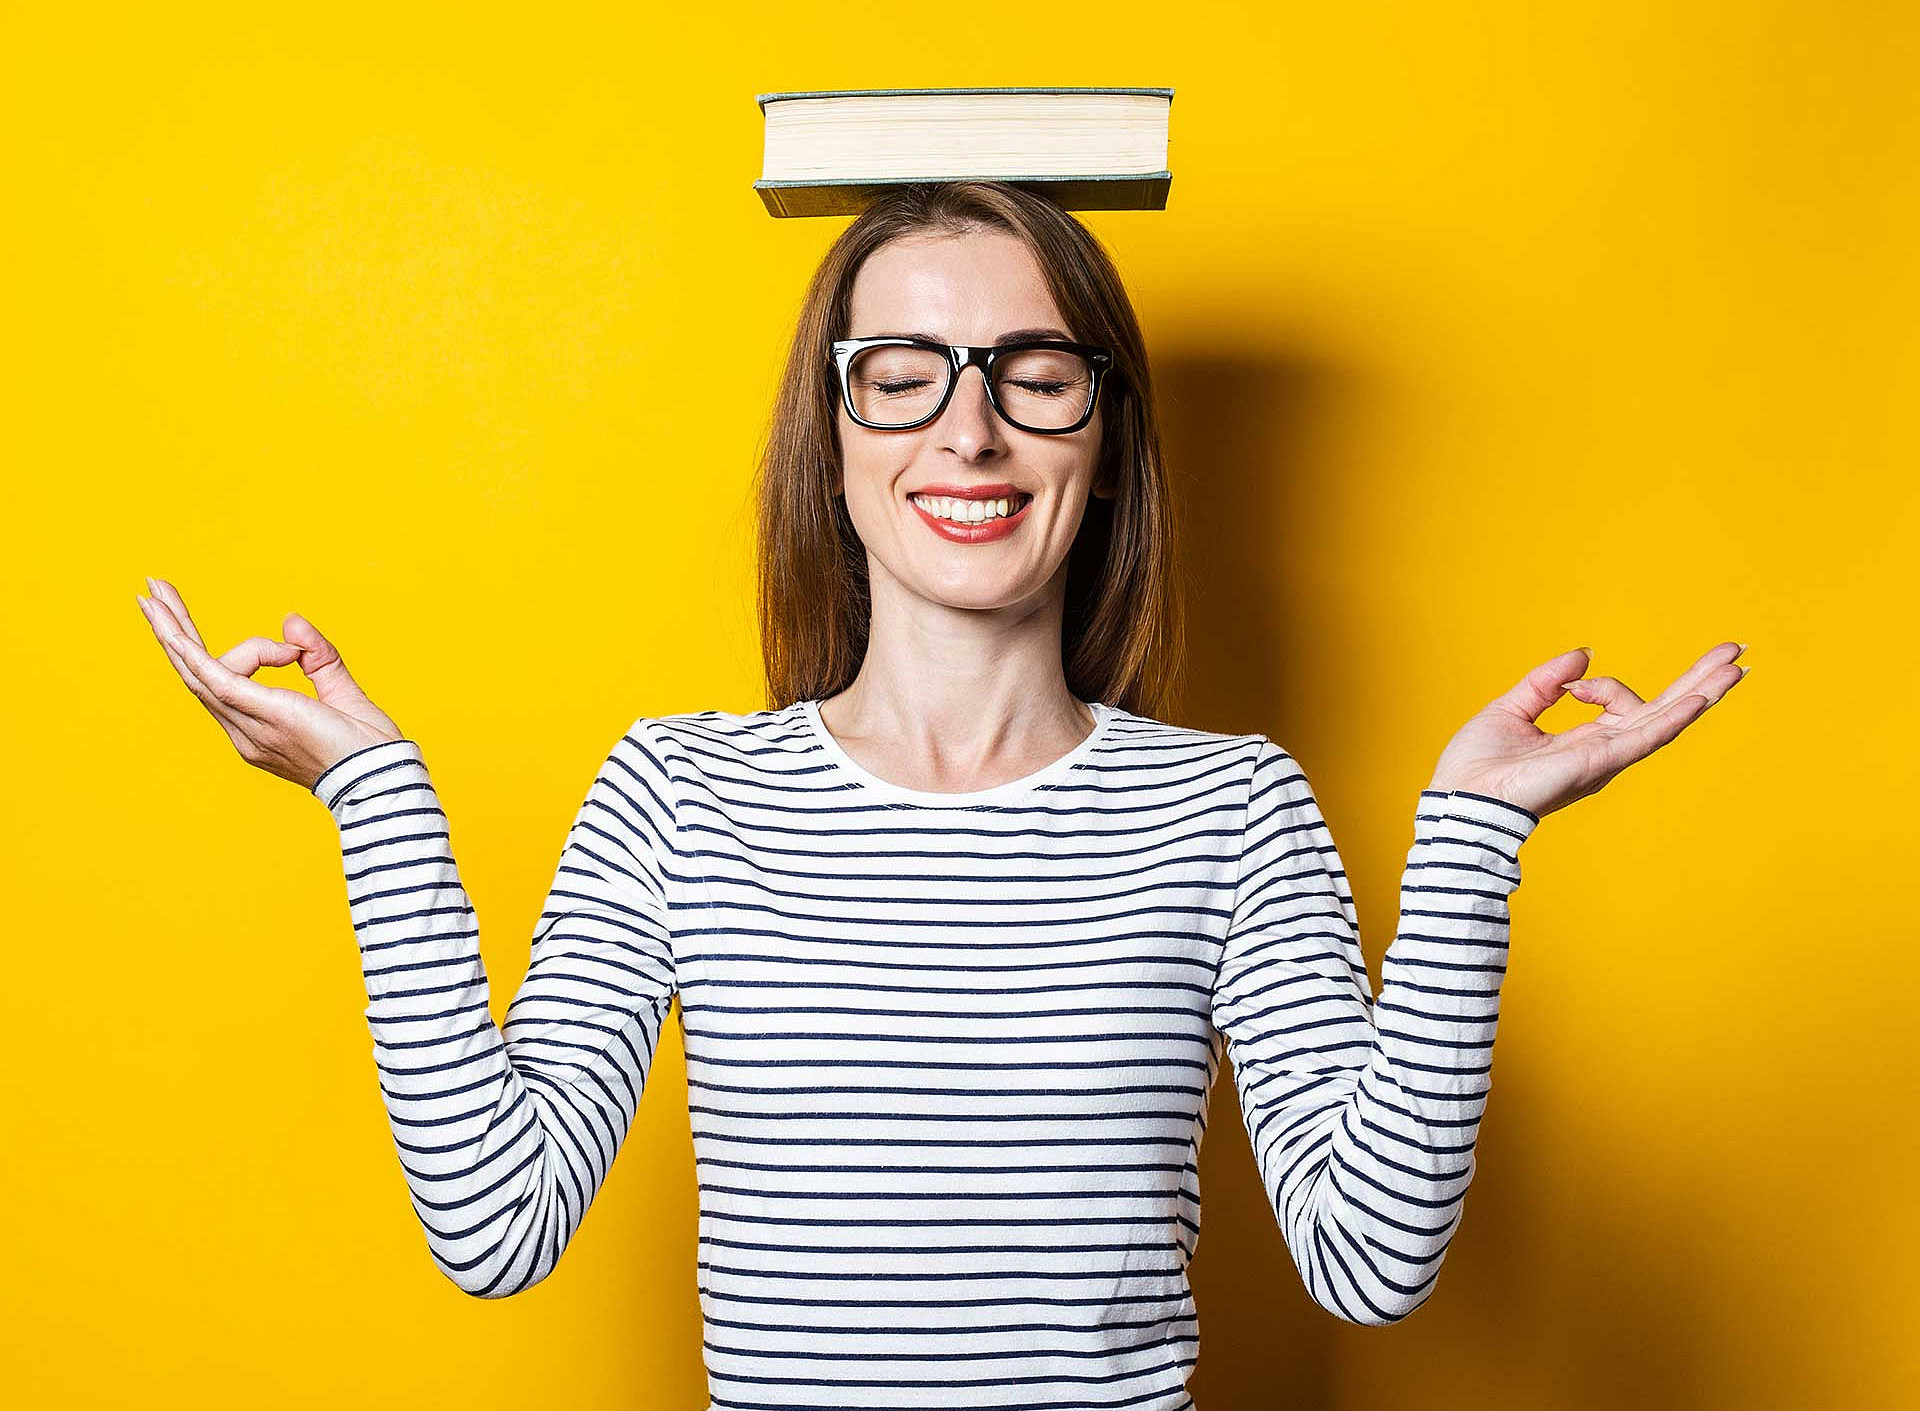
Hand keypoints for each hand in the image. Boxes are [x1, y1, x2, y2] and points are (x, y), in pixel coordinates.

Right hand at [136, 575, 404, 790]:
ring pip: (198, 672)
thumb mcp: (343, 693)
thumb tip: (291, 621)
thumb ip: (318, 657)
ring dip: (173, 630)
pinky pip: (219, 681)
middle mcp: (245, 731)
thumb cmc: (368, 749)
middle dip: (173, 631)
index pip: (228, 679)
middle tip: (150, 592)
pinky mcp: (266, 716)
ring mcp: (251, 726)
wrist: (382, 779)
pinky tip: (173, 633)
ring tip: (152, 592)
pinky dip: (194, 655)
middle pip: (196, 674)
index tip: (294, 650)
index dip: (253, 650)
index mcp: (259, 729)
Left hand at [1425, 641, 1749, 819]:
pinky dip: (1672, 718)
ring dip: (1701, 691)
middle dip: (1698, 680)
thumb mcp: (1511, 709)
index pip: (1622, 703)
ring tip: (1737, 665)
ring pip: (1664, 719)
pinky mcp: (1599, 764)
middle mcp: (1604, 751)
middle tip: (1735, 651)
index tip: (1572, 682)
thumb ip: (1546, 682)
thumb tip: (1583, 653)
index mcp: (1585, 741)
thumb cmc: (1477, 766)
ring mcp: (1606, 758)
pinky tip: (1701, 699)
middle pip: (1662, 710)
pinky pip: (1643, 738)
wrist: (1460, 798)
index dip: (1602, 683)